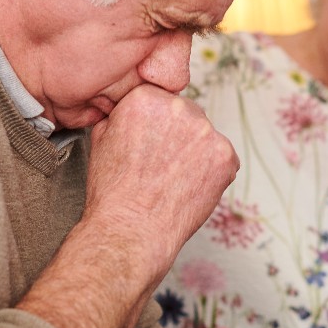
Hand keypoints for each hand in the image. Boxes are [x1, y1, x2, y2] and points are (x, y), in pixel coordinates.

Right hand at [85, 84, 238, 279]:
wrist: (131, 229)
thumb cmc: (114, 192)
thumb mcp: (101, 138)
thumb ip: (120, 114)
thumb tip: (127, 109)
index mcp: (146, 98)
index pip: (161, 97)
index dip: (155, 122)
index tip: (151, 140)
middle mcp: (179, 107)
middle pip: (186, 113)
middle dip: (178, 134)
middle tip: (162, 163)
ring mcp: (206, 131)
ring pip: (205, 135)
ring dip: (195, 151)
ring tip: (173, 177)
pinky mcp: (225, 156)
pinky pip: (223, 158)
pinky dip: (213, 171)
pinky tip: (189, 185)